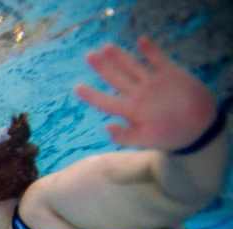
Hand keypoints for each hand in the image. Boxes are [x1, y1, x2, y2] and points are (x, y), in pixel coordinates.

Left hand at [75, 36, 216, 149]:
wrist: (198, 127)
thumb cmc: (170, 136)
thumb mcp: (146, 140)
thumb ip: (126, 136)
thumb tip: (107, 127)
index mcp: (130, 110)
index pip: (106, 102)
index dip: (92, 95)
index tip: (77, 88)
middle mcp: (138, 94)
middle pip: (116, 78)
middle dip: (102, 67)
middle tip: (89, 56)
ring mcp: (153, 83)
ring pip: (133, 66)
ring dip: (120, 56)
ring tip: (106, 47)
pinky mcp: (170, 74)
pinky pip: (158, 59)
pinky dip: (151, 50)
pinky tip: (142, 40)